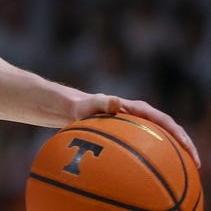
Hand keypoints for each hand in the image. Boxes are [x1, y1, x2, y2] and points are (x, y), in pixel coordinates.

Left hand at [75, 94, 200, 167]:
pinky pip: (154, 147)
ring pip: (166, 140)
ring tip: (189, 172)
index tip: (188, 147)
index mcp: (139, 109)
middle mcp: (145, 117)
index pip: (165, 121)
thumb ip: (104, 102)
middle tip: (197, 164)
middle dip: (187, 146)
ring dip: (179, 154)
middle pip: (172, 131)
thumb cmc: (86, 106)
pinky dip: (161, 158)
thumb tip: (116, 102)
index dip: (178, 134)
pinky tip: (163, 175)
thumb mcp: (93, 103)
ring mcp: (143, 127)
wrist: (80, 109)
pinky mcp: (138, 136)